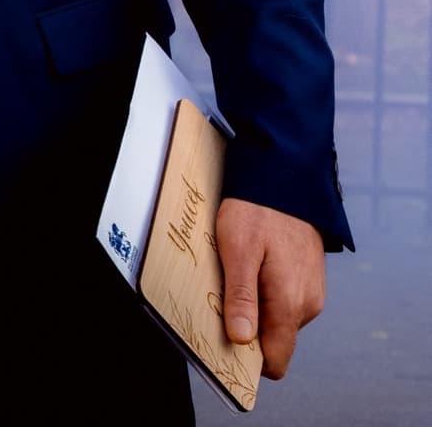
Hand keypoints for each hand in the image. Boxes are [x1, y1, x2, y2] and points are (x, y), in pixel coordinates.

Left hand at [216, 197, 325, 379]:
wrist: (286, 174)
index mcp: (291, 303)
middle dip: (247, 325)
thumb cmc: (258, 209)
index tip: (224, 337)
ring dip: (256, 304)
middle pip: (274, 339)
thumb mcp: (238, 249)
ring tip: (238, 269)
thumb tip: (240, 341)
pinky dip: (266, 290)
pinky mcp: (310, 278)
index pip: (276, 360)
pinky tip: (253, 262)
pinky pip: (285, 299)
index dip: (248, 358)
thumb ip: (241, 297)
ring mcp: (312, 291)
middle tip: (223, 291)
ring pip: (278, 318)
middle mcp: (308, 304)